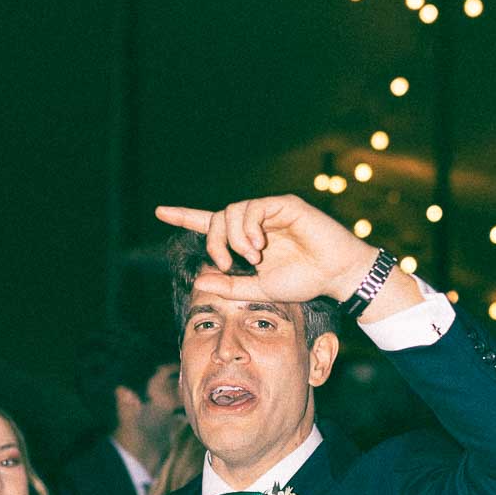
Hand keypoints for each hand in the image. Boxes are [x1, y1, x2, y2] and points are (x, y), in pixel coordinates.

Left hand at [156, 194, 405, 311]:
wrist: (335, 276)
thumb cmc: (303, 281)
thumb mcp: (259, 290)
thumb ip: (230, 285)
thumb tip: (200, 279)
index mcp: (246, 240)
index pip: (210, 223)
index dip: (184, 216)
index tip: (160, 211)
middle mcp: (254, 222)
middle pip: (217, 219)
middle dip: (214, 242)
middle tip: (228, 264)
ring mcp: (269, 211)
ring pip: (231, 212)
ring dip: (234, 238)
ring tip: (252, 258)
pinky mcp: (283, 204)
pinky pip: (253, 208)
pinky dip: (248, 229)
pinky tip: (259, 246)